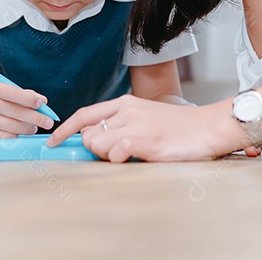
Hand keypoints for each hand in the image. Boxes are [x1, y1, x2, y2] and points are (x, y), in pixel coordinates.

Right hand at [0, 82, 54, 138]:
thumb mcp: (0, 92)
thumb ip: (21, 95)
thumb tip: (42, 102)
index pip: (14, 93)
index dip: (30, 99)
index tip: (43, 103)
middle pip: (16, 112)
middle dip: (36, 118)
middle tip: (48, 122)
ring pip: (13, 126)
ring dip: (28, 128)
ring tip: (33, 127)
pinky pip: (6, 137)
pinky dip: (16, 136)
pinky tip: (20, 133)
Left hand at [46, 95, 247, 161]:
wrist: (209, 128)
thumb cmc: (179, 129)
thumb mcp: (146, 118)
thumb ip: (122, 125)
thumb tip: (96, 140)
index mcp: (126, 103)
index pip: (85, 114)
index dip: (65, 129)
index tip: (52, 142)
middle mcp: (127, 110)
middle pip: (88, 134)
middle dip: (93, 150)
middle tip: (116, 155)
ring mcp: (136, 124)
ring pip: (98, 144)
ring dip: (108, 156)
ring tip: (131, 156)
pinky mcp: (145, 140)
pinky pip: (115, 152)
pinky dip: (119, 159)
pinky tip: (137, 157)